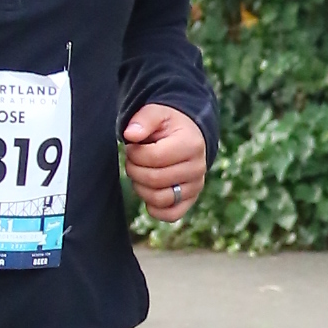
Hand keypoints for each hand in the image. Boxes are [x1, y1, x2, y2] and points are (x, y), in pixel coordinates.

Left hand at [123, 101, 207, 227]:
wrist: (187, 135)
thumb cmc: (168, 125)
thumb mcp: (156, 113)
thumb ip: (143, 119)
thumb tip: (130, 135)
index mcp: (191, 144)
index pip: (154, 157)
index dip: (134, 153)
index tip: (132, 146)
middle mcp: (197, 168)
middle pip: (154, 179)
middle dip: (134, 169)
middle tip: (133, 160)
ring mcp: (196, 187)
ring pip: (159, 199)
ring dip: (140, 188)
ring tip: (140, 172)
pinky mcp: (191, 200)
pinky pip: (170, 215)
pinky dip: (154, 208)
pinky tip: (148, 191)